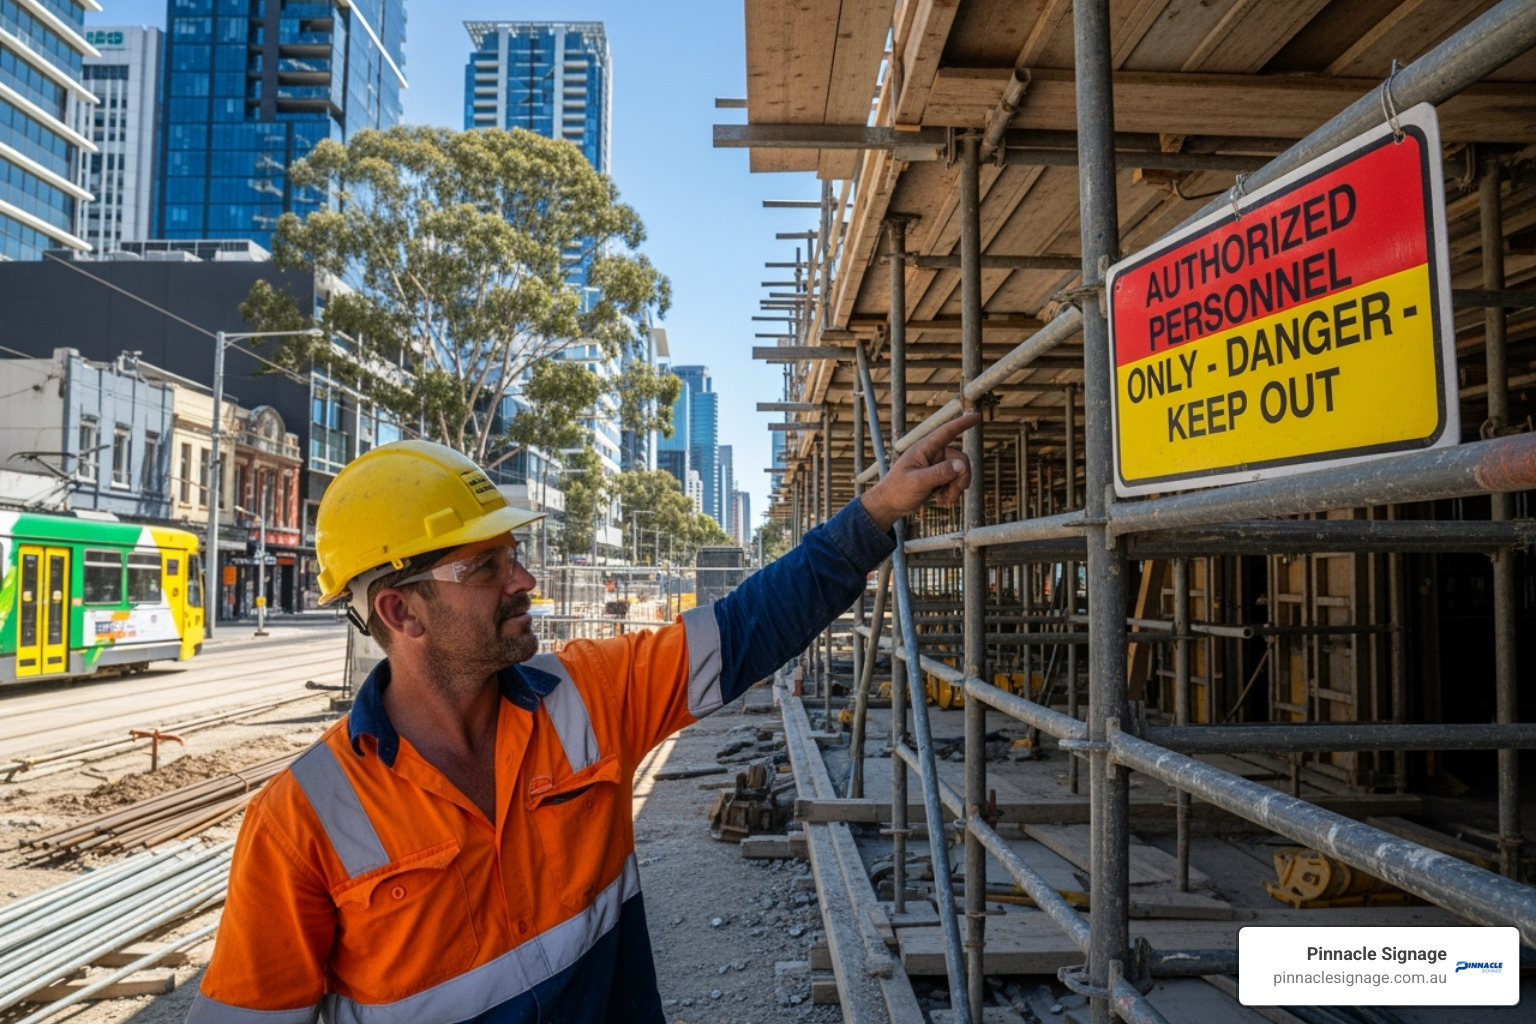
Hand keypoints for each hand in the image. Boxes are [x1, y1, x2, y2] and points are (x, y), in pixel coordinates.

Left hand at [859, 411, 979, 531]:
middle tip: (955, 492)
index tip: (976, 416)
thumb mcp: (918, 482)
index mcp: (924, 449)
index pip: (946, 432)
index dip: (962, 423)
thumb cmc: (898, 490)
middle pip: (960, 458)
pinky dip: (952, 491)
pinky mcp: (938, 476)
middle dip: (961, 477)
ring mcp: (936, 465)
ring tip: (944, 500)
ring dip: (956, 487)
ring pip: (960, 471)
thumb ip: (940, 473)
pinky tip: (942, 499)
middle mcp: (932, 454)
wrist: (889, 505)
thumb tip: (963, 465)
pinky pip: (955, 480)